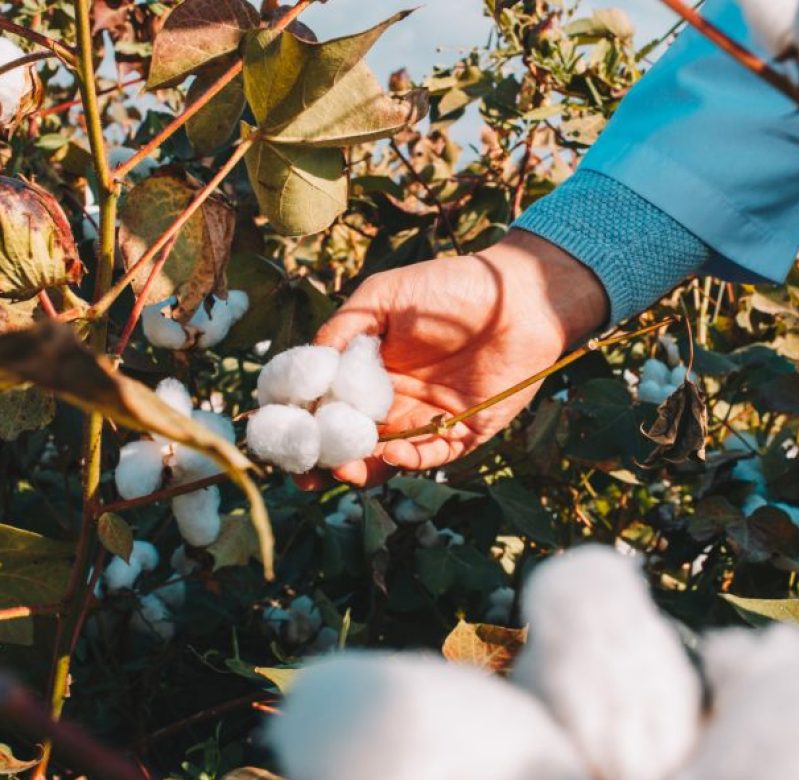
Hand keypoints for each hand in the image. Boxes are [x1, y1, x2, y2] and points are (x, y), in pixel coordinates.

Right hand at [302, 230, 607, 486]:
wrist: (518, 297)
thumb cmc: (451, 288)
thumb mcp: (385, 297)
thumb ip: (345, 328)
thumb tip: (309, 364)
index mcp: (369, 371)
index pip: (326, 405)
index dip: (302, 423)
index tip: (280, 434)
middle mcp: (393, 401)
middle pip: (349, 441)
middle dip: (325, 460)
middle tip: (306, 471)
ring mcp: (426, 420)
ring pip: (384, 458)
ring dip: (362, 469)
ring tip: (346, 469)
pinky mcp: (463, 433)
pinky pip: (430, 457)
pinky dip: (409, 461)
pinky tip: (391, 452)